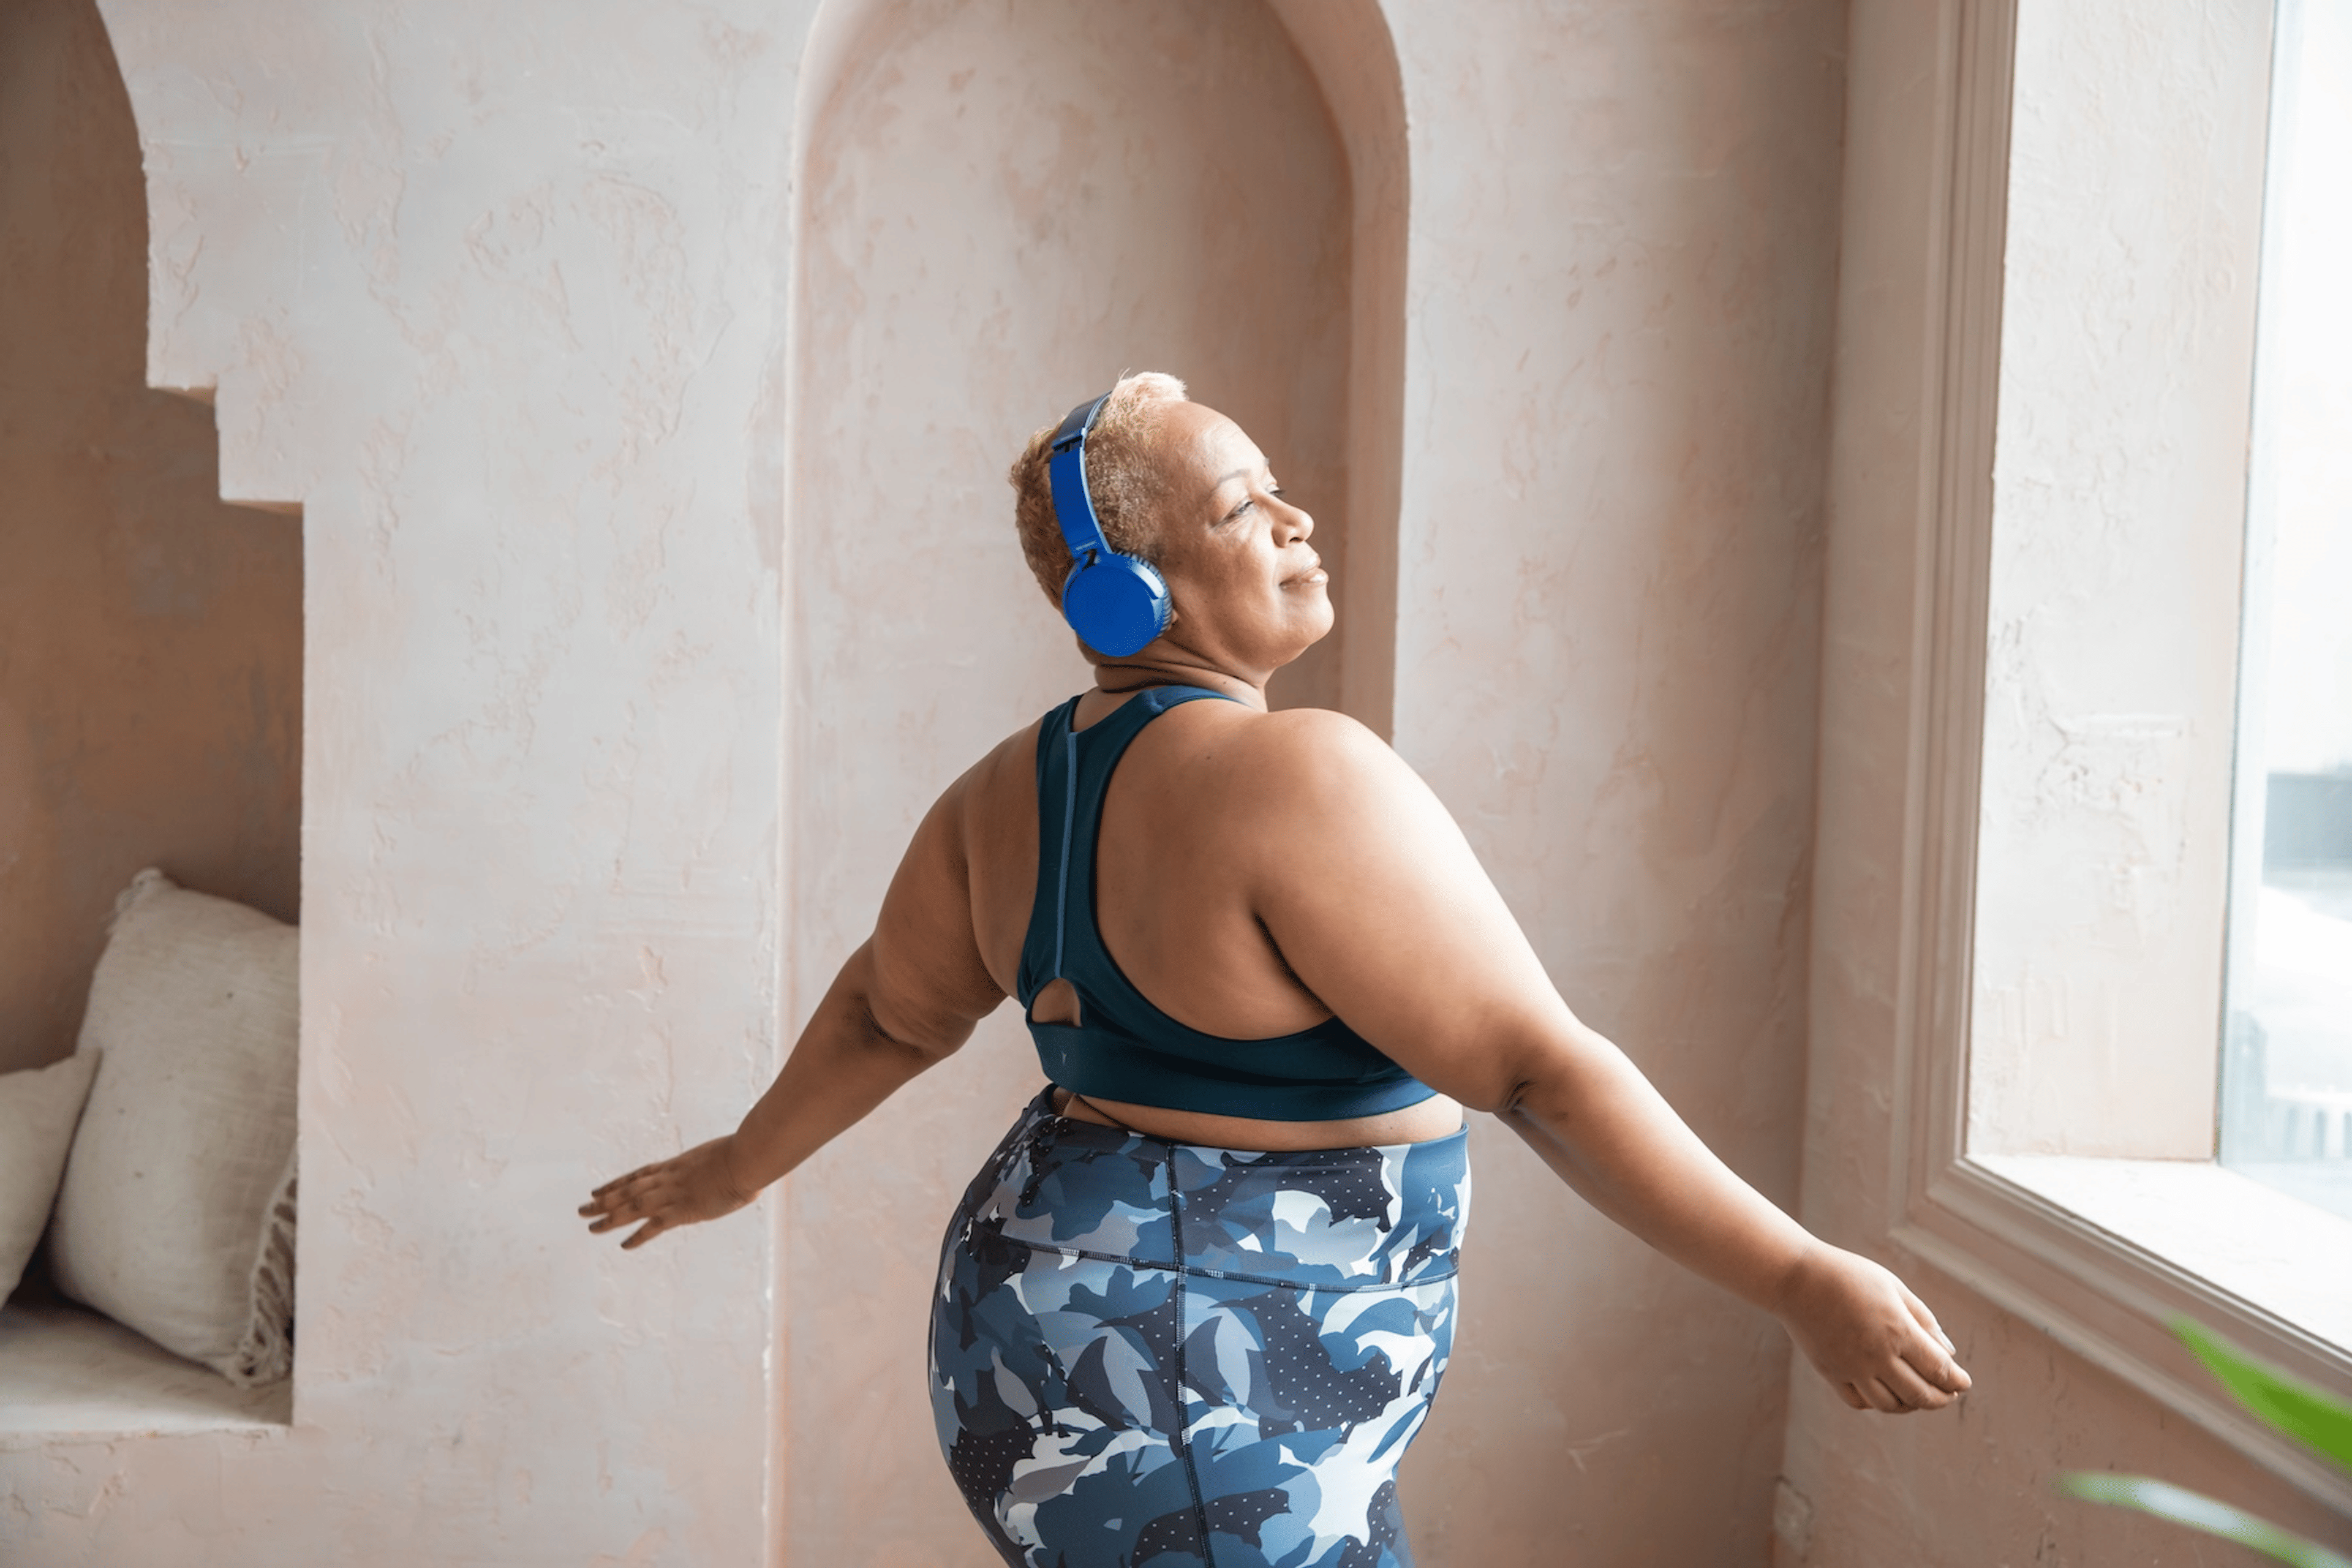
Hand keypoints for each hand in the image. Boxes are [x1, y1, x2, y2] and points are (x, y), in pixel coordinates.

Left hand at [580, 1135, 757, 1249]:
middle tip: (582, 1209)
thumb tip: (722, 1168)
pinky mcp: (684, 1210)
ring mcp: (673, 1194)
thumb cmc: (743, 1155)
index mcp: (675, 1166)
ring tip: (590, 1226)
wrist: (747, 1159)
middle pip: (627, 1190)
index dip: (616, 1184)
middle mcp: (667, 1179)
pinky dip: (638, 1235)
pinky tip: (623, 1245)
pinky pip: (655, 1225)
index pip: (637, 1175)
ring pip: (633, 1207)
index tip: (598, 1190)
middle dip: (603, 1201)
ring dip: (610, 1217)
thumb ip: (713, 1165)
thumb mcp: (721, 1157)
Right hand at [1772, 1241, 1972, 1412]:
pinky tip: (1885, 1392)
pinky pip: (1860, 1402)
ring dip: (1911, 1405)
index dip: (1957, 1381)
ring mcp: (1852, 1368)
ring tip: (1919, 1396)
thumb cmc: (1848, 1275)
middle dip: (1941, 1399)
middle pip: (1920, 1394)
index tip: (1964, 1383)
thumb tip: (1949, 1354)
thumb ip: (1924, 1319)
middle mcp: (1876, 1355)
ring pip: (1891, 1405)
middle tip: (1949, 1395)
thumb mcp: (1893, 1287)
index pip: (1939, 1369)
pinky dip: (1877, 1403)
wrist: (1795, 1278)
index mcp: (1897, 1330)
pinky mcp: (1831, 1373)